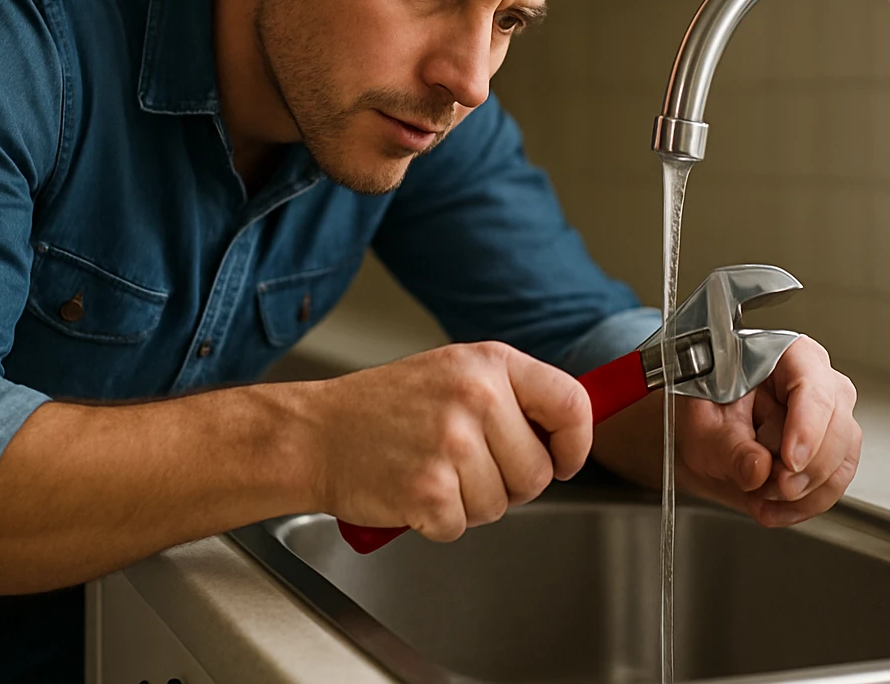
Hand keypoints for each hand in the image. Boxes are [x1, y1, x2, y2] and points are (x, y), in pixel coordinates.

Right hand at [300, 341, 591, 541]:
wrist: (315, 433)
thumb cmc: (385, 408)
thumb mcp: (455, 374)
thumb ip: (510, 396)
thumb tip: (567, 433)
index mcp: (490, 364)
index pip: (572, 404)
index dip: (575, 443)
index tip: (562, 459)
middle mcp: (476, 397)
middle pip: (538, 471)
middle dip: (509, 482)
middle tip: (465, 465)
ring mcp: (452, 444)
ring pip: (502, 504)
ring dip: (470, 502)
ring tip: (432, 470)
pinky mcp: (429, 490)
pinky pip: (463, 525)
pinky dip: (438, 520)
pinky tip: (413, 490)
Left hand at [676, 335, 860, 526]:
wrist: (704, 440)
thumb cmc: (705, 414)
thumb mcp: (701, 428)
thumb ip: (726, 447)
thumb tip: (757, 468)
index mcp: (785, 356)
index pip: (812, 385)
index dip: (808, 426)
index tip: (791, 461)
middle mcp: (816, 383)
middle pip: (838, 425)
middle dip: (807, 468)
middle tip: (771, 486)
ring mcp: (829, 419)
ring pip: (842, 459)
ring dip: (805, 491)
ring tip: (761, 496)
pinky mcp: (832, 453)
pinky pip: (835, 483)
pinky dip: (806, 504)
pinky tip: (773, 508)